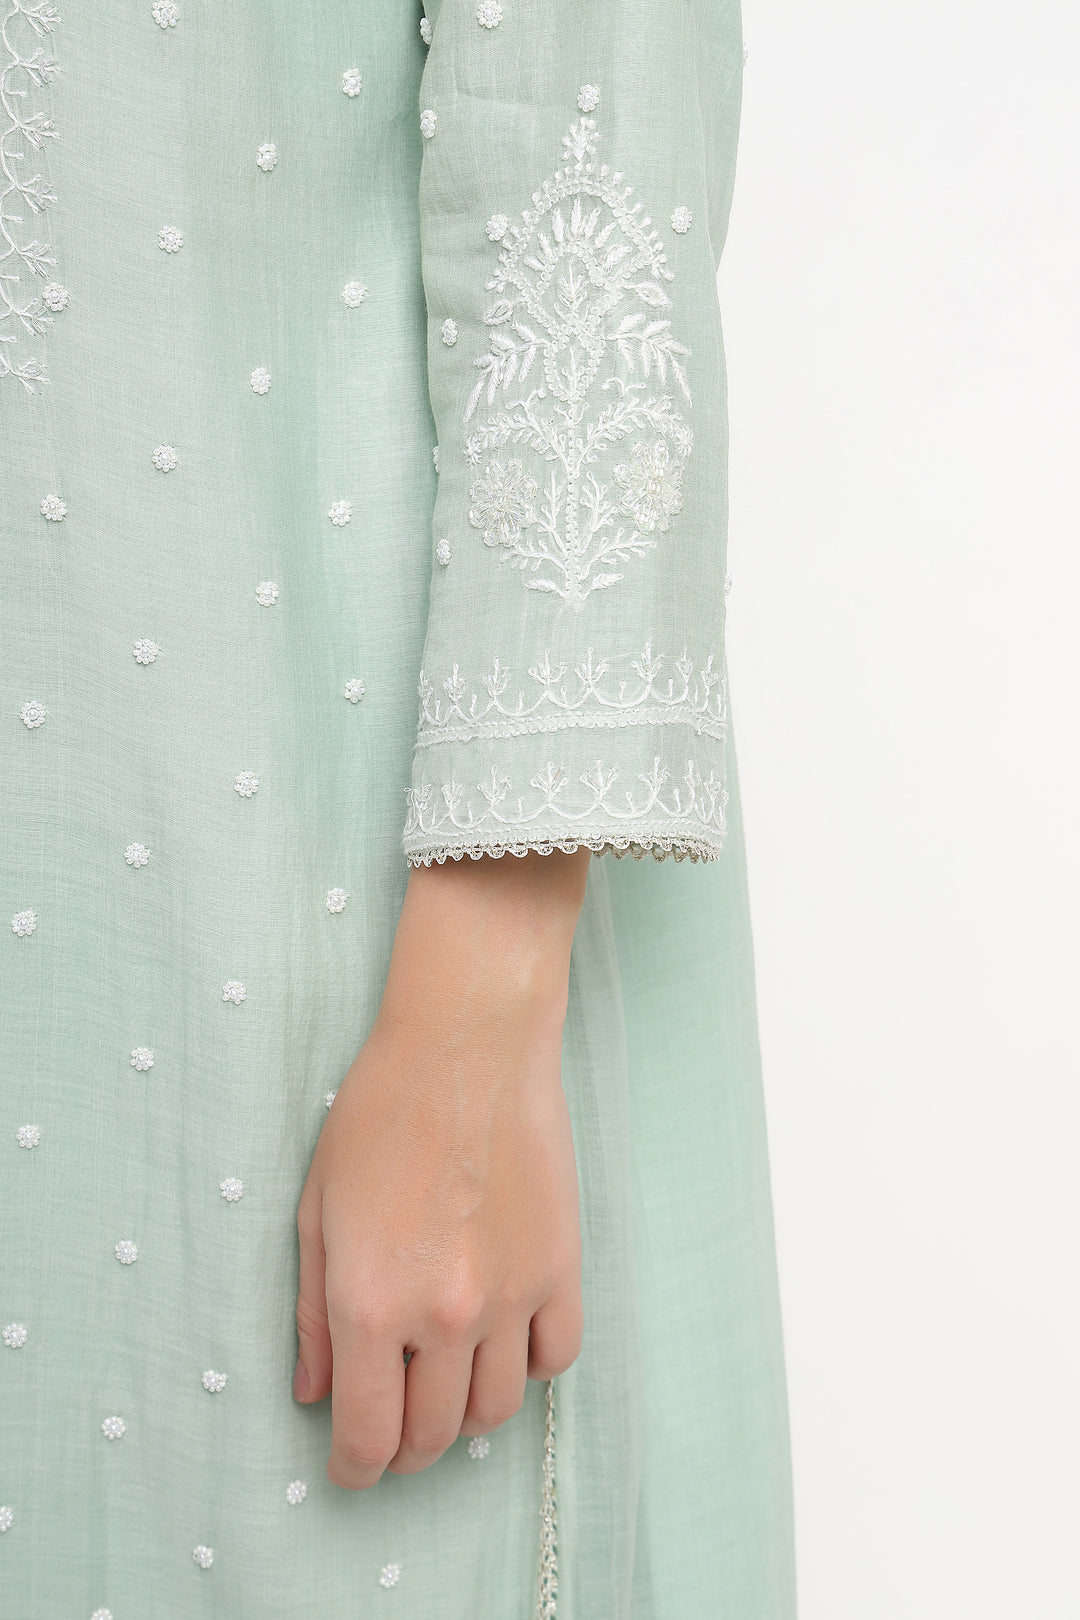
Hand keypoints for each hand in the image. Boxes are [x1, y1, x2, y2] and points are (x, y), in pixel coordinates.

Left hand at [292, 847, 589, 1488]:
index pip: (367, 1437)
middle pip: (432, 1436)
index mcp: (371, 1303)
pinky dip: (528, 1367)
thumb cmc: (380, 1112)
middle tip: (392, 1426)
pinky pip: (555, 1359)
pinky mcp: (561, 1268)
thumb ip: (312, 1312)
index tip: (351, 1464)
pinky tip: (503, 1339)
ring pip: (496, 1411)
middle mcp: (445, 1315)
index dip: (354, 1467)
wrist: (468, 1044)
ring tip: (445, 1383)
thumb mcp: (317, 1209)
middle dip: (404, 1449)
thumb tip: (314, 1392)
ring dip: (464, 1415)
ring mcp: (511, 1296)